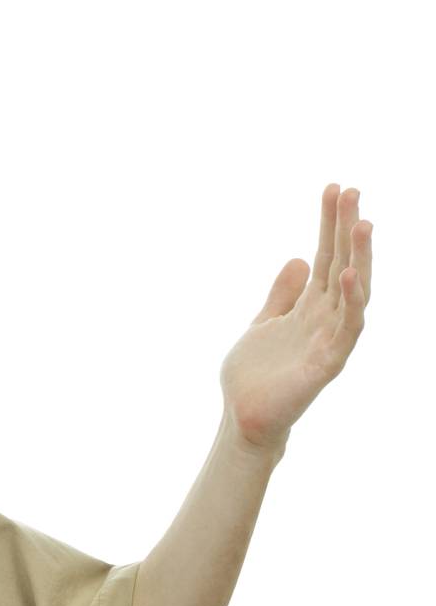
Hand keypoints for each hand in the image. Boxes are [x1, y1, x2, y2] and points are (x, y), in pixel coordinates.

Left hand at [218, 183, 372, 454]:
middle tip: (352, 190)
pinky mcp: (327, 363)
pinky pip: (346, 329)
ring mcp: (329, 339)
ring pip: (353, 291)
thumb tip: (300, 257)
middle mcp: (325, 318)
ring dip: (358, 257)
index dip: (330, 225)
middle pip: (342, 264)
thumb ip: (283, 293)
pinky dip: (349, 302)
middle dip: (347, 229)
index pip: (325, 256)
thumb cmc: (256, 375)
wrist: (244, 417)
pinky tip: (348, 275)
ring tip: (362, 222)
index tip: (334, 189)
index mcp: (310, 307)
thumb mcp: (265, 322)